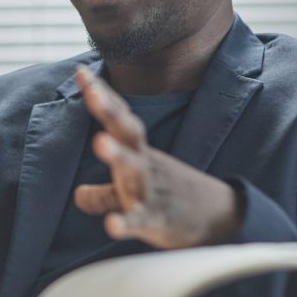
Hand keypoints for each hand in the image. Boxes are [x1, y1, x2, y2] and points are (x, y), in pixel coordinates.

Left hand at [73, 66, 241, 248]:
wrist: (218, 221)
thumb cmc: (167, 199)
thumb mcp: (133, 191)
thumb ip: (104, 193)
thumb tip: (78, 195)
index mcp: (138, 151)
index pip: (119, 118)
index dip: (101, 96)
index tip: (80, 71)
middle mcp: (145, 164)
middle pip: (128, 133)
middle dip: (111, 113)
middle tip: (93, 94)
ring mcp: (152, 190)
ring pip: (135, 170)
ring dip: (118, 155)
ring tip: (100, 142)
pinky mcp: (158, 220)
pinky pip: (140, 220)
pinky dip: (126, 222)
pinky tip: (111, 225)